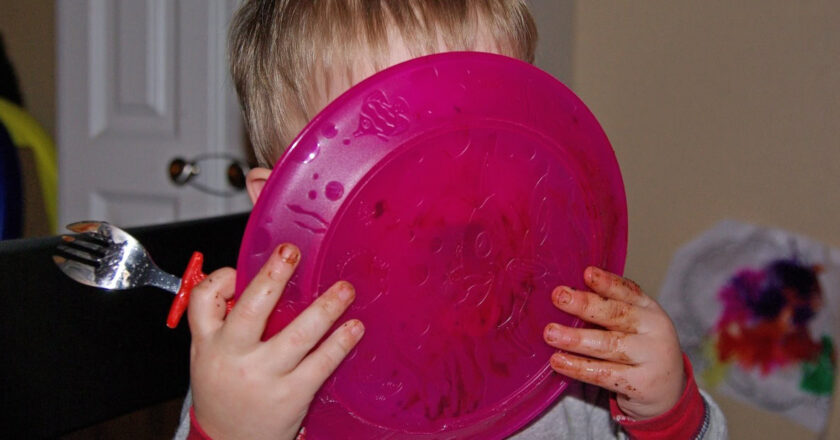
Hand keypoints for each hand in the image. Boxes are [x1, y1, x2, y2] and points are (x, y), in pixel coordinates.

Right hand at [188, 243, 363, 439]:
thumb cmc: (223, 392)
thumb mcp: (208, 356)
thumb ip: (224, 321)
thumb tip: (257, 279)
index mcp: (208, 342)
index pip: (203, 299)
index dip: (220, 278)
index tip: (239, 269)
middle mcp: (234, 356)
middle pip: (252, 309)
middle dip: (273, 276)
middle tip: (292, 252)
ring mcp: (264, 376)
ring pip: (298, 334)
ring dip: (325, 308)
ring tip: (345, 290)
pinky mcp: (291, 395)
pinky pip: (321, 363)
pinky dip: (340, 343)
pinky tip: (354, 328)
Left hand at [543, 267, 683, 419]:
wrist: (669, 393)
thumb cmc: (641, 350)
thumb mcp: (635, 325)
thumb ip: (609, 310)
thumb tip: (567, 297)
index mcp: (650, 310)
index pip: (628, 292)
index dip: (607, 283)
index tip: (587, 273)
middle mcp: (654, 331)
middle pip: (618, 315)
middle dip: (586, 305)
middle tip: (558, 297)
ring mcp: (651, 358)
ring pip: (609, 345)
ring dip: (577, 338)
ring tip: (550, 333)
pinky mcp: (642, 384)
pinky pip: (604, 374)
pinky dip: (578, 367)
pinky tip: (558, 361)